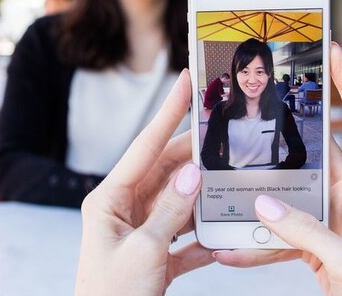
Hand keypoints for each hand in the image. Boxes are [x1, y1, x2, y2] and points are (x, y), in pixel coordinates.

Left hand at [75, 71, 212, 294]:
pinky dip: (204, 238)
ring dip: (204, 198)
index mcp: (107, 201)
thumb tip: (192, 173)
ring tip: (234, 178)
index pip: (144, 147)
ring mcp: (138, 234)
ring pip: (178, 204)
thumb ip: (170, 210)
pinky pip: (183, 239)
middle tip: (226, 133)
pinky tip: (226, 235)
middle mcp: (121, 211)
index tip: (186, 83)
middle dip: (196, 155)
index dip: (168, 113)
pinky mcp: (154, 259)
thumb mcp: (144, 252)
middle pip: (165, 173)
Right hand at [214, 43, 341, 295]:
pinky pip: (282, 235)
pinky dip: (257, 243)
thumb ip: (307, 233)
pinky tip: (231, 250)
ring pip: (293, 191)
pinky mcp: (318, 248)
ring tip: (229, 175)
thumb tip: (262, 204)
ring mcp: (334, 223)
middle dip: (289, 127)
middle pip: (319, 149)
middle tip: (261, 99)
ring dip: (262, 190)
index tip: (332, 51)